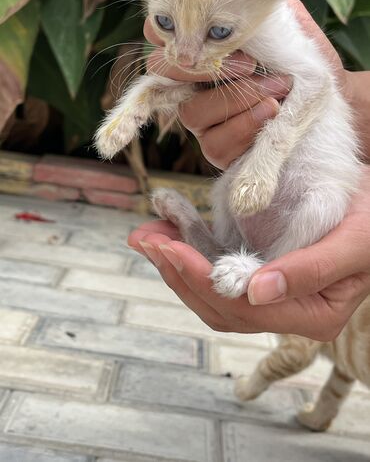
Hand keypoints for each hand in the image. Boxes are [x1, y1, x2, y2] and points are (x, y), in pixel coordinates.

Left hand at [128, 166, 369, 340]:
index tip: (171, 248)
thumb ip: (310, 270)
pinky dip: (190, 247)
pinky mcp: (260, 268)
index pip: (244, 311)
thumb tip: (256, 293)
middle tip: (145, 239)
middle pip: (220, 305)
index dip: (202, 281)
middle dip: (178, 273)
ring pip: (212, 290)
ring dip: (175, 263)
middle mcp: (286, 312)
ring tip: (144, 235)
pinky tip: (167, 228)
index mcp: (312, 315)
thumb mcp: (353, 242)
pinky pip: (219, 267)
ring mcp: (271, 293)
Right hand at [144, 0, 349, 168]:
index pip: (158, 33)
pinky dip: (245, 126)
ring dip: (238, 99)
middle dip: (204, 68)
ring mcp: (200, 117)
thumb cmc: (302, 58)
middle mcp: (190, 83)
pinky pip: (214, 143)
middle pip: (162, 72)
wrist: (333, 98)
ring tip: (277, 89)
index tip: (192, 28)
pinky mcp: (216, 148)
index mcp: (199, 48)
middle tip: (248, 64)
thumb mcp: (285, 24)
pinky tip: (272, 112)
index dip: (163, 30)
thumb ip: (260, 6)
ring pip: (191, 112)